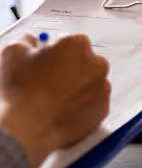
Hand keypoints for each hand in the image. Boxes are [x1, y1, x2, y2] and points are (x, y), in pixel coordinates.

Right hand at [0, 34, 110, 167]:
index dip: (55, 52)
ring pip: (91, 82)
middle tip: (48, 81)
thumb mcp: (12, 53)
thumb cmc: (20, 90)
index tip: (46, 61)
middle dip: (69, 68)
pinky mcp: (104, 108)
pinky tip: (63, 109)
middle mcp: (97, 64)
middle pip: (84, 61)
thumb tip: (31, 41)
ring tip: (54, 98)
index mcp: (77, 44)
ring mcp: (103, 87)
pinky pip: (94, 102)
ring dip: (77, 86)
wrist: (28, 127)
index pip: (69, 42)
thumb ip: (25, 41)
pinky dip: (82, 104)